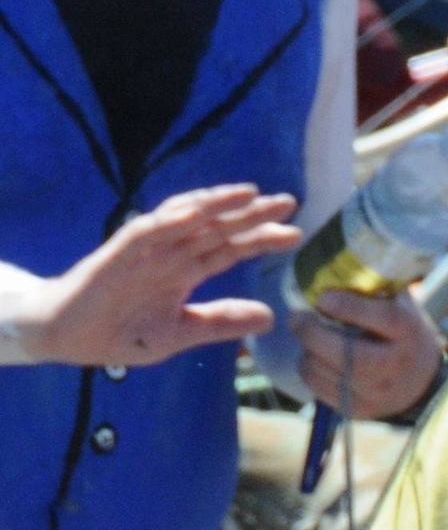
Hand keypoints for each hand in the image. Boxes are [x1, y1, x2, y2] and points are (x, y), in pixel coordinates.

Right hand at [6, 187, 299, 369]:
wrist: (70, 336)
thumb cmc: (121, 330)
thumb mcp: (181, 332)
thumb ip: (221, 322)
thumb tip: (269, 316)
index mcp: (185, 269)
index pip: (230, 247)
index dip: (261, 239)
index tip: (296, 234)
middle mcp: (169, 252)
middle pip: (216, 226)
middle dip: (251, 213)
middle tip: (289, 202)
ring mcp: (145, 249)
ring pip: (186, 218)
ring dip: (215, 203)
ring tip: (249, 193)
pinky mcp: (118, 253)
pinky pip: (147, 231)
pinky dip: (171, 220)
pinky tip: (196, 212)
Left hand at [292, 285, 445, 421]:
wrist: (420, 380)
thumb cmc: (401, 330)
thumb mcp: (398, 303)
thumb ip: (373, 287)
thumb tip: (332, 265)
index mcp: (409, 332)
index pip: (385, 319)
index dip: (350, 307)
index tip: (321, 298)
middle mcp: (396, 366)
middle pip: (349, 354)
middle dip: (314, 334)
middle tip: (296, 318)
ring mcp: (378, 393)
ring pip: (327, 373)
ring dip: (307, 352)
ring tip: (307, 337)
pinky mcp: (360, 410)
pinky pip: (320, 391)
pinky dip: (309, 371)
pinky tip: (313, 358)